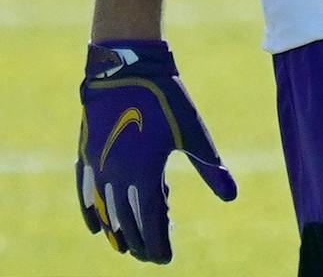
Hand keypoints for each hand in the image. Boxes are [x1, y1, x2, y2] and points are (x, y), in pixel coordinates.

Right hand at [76, 40, 236, 261]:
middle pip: (126, 222)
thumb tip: (231, 196)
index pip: (150, 221)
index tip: (166, 260)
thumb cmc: (165, 99)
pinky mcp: (86, 157)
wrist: (126, 70)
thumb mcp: (193, 133)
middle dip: (140, 243)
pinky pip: (84, 194)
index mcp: (144, 174)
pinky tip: (94, 228)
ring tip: (129, 246)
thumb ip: (210, 168)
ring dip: (117, 232)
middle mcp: (116, 177)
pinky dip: (90, 213)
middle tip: (152, 256)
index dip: (158, 243)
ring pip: (104, 212)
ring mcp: (98, 168)